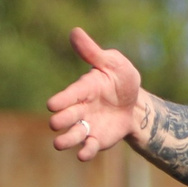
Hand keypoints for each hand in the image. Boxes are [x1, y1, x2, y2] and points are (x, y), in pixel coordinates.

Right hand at [46, 28, 145, 160]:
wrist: (136, 104)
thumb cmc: (121, 79)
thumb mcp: (112, 63)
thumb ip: (93, 52)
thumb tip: (75, 31)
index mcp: (83, 89)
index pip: (70, 94)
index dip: (62, 99)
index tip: (52, 105)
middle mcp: (80, 108)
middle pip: (66, 116)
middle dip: (61, 119)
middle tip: (56, 122)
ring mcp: (87, 125)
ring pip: (72, 135)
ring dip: (66, 139)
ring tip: (59, 143)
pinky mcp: (96, 139)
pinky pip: (88, 147)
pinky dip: (85, 152)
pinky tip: (83, 154)